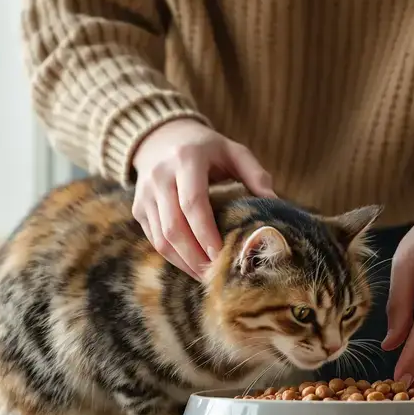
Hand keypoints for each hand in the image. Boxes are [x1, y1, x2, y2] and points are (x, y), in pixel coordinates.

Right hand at [131, 119, 275, 279]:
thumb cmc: (207, 149)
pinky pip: (154, 240)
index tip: (223, 256)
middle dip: (195, 256)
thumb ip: (256, 175)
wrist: (161, 138)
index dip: (206, 234)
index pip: (192, 204)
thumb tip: (275, 204)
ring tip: (207, 276)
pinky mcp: (138, 208)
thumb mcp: (234, 151)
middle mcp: (159, 176)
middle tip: (217, 275)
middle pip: (173, 227)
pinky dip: (173, 258)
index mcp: (186, 159)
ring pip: (161, 239)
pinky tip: (193, 265)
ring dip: (184, 262)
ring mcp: (145, 194)